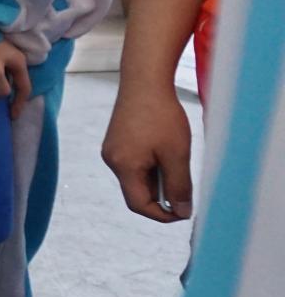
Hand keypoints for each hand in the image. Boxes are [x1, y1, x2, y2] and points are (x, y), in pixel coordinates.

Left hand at [0, 40, 31, 119]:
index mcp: (19, 62)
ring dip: (5, 88)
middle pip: (18, 81)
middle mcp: (16, 58)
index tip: (12, 116)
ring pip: (8, 76)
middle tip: (7, 111)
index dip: (19, 103)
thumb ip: (1, 86)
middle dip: (14, 97)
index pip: (24, 87)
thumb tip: (3, 94)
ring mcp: (5, 54)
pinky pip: (0, 71)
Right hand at [102, 86, 194, 221]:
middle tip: (185, 186)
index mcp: (123, 166)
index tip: (184, 212)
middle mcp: (112, 160)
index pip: (138, 205)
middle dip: (161, 196)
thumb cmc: (161, 116)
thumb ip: (179, 187)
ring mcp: (112, 149)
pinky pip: (133, 164)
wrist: (145, 81)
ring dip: (157, 180)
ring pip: (136, 178)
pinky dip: (151, 166)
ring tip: (177, 162)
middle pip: (136, 192)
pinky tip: (165, 151)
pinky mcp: (116, 140)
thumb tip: (182, 212)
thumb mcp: (176, 155)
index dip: (162, 215)